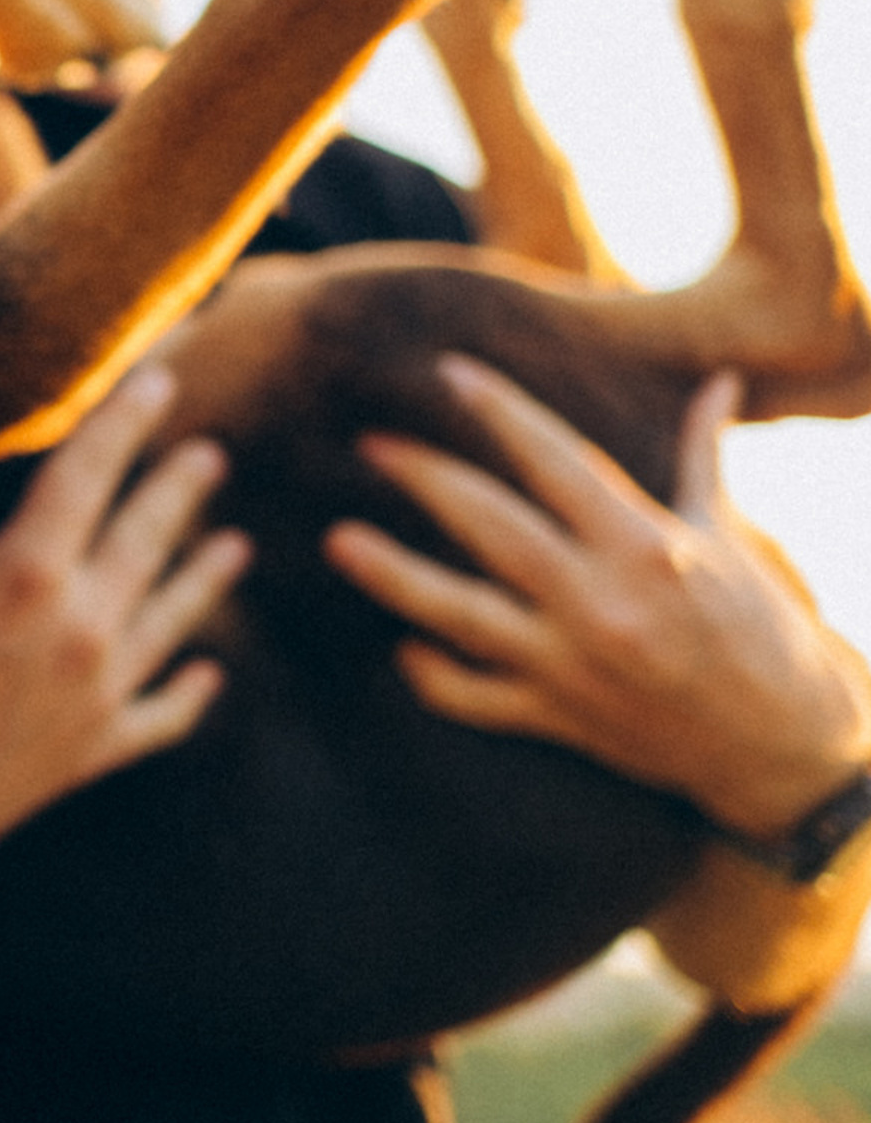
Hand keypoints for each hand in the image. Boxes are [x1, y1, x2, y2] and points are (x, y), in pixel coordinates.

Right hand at [0, 363, 249, 923]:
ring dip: (205, 579)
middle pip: (147, 538)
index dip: (123, 419)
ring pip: (170, 620)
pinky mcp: (95, 750)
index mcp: (27, 572)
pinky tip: (208, 677)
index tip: (159, 378)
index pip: (88, 472)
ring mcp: (98, 693)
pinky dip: (187, 696)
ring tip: (236, 546)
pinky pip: (159, 717)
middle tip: (209, 455)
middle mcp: (83, 626)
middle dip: (179, 488)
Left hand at [324, 354, 870, 838]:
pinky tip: (402, 646)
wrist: (784, 749)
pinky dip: (432, 676)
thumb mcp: (731, 539)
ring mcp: (572, 665)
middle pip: (492, 527)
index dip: (501, 411)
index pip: (558, 460)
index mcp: (646, 546)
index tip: (449, 372)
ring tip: (338, 541)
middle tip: (371, 443)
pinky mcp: (558, 718)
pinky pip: (473, 698)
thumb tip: (718, 382)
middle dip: (425, 479)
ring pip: (462, 615)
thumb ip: (705, 458)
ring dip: (395, 576)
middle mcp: (603, 602)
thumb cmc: (762, 630)